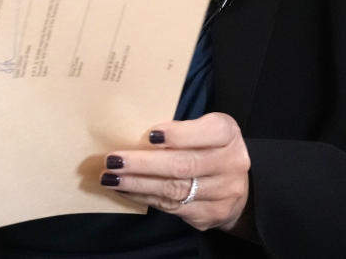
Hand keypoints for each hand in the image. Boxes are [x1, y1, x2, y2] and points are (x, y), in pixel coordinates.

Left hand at [99, 112, 250, 231]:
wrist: (234, 187)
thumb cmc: (207, 149)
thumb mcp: (203, 130)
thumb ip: (180, 130)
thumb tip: (135, 135)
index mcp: (229, 135)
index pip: (209, 132)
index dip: (180, 134)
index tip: (150, 135)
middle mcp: (232, 164)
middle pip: (185, 165)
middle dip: (145, 163)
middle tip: (114, 160)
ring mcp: (224, 193)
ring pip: (175, 189)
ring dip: (138, 184)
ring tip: (111, 178)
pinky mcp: (210, 214)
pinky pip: (172, 207)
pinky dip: (144, 197)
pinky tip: (125, 190)